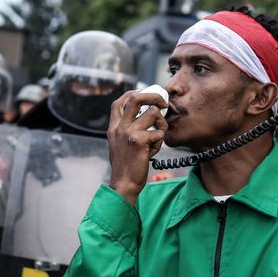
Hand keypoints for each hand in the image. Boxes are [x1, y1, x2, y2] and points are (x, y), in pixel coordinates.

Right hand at [107, 90, 168, 205]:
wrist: (124, 183)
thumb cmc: (126, 166)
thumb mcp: (119, 144)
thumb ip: (127, 129)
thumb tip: (146, 116)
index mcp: (113, 127)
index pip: (120, 101)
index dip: (134, 93)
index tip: (146, 96)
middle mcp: (119, 127)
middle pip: (136, 98)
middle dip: (153, 96)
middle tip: (164, 103)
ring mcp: (128, 132)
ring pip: (153, 114)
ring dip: (161, 125)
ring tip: (157, 138)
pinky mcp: (139, 141)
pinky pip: (159, 133)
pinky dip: (160, 142)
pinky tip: (153, 151)